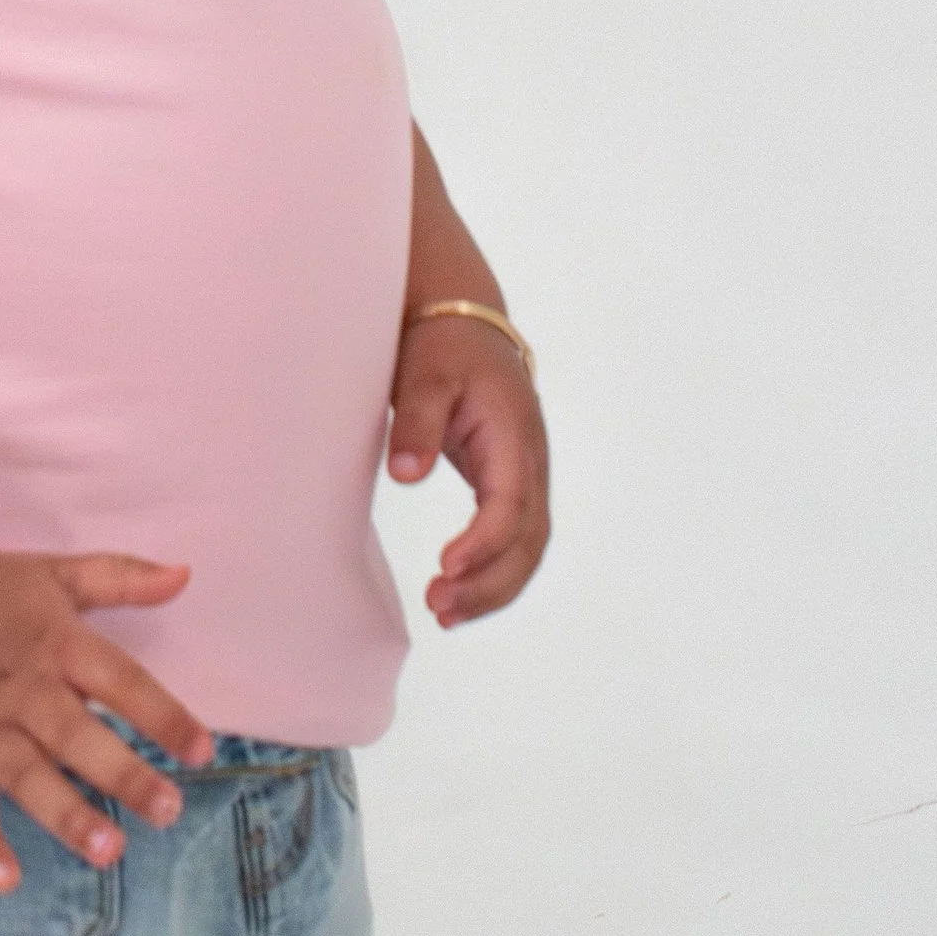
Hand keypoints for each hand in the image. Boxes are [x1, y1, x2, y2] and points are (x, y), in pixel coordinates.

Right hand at [0, 546, 215, 893]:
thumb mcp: (56, 573)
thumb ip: (122, 576)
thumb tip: (185, 574)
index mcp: (57, 641)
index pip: (119, 679)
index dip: (162, 714)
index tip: (202, 750)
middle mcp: (22, 687)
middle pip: (76, 734)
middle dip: (122, 773)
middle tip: (168, 809)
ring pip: (27, 774)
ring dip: (66, 813)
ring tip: (108, 849)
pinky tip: (7, 880)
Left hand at [386, 315, 550, 624]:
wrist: (464, 320)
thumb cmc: (443, 344)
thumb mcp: (424, 373)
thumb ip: (418, 422)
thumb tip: (406, 475)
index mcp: (514, 433)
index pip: (511, 501)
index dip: (483, 541)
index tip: (445, 567)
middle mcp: (531, 460)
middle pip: (529, 538)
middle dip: (489, 582)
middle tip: (438, 607)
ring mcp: (526, 474)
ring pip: (528, 547)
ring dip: (493, 588)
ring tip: (444, 615)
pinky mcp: (509, 483)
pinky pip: (514, 539)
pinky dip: (494, 573)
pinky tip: (458, 595)